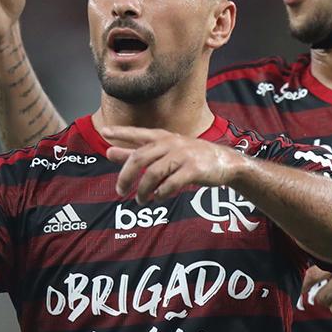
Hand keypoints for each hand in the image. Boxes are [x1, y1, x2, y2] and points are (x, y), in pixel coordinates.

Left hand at [100, 125, 244, 203]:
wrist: (226, 162)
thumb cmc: (191, 157)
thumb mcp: (164, 151)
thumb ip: (136, 152)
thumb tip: (108, 151)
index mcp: (163, 137)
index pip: (138, 133)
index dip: (121, 132)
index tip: (104, 132)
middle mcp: (171, 143)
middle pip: (140, 158)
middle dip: (126, 176)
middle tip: (120, 190)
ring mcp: (183, 156)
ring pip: (154, 173)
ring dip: (143, 190)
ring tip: (141, 200)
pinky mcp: (194, 170)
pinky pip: (171, 183)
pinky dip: (161, 193)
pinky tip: (158, 197)